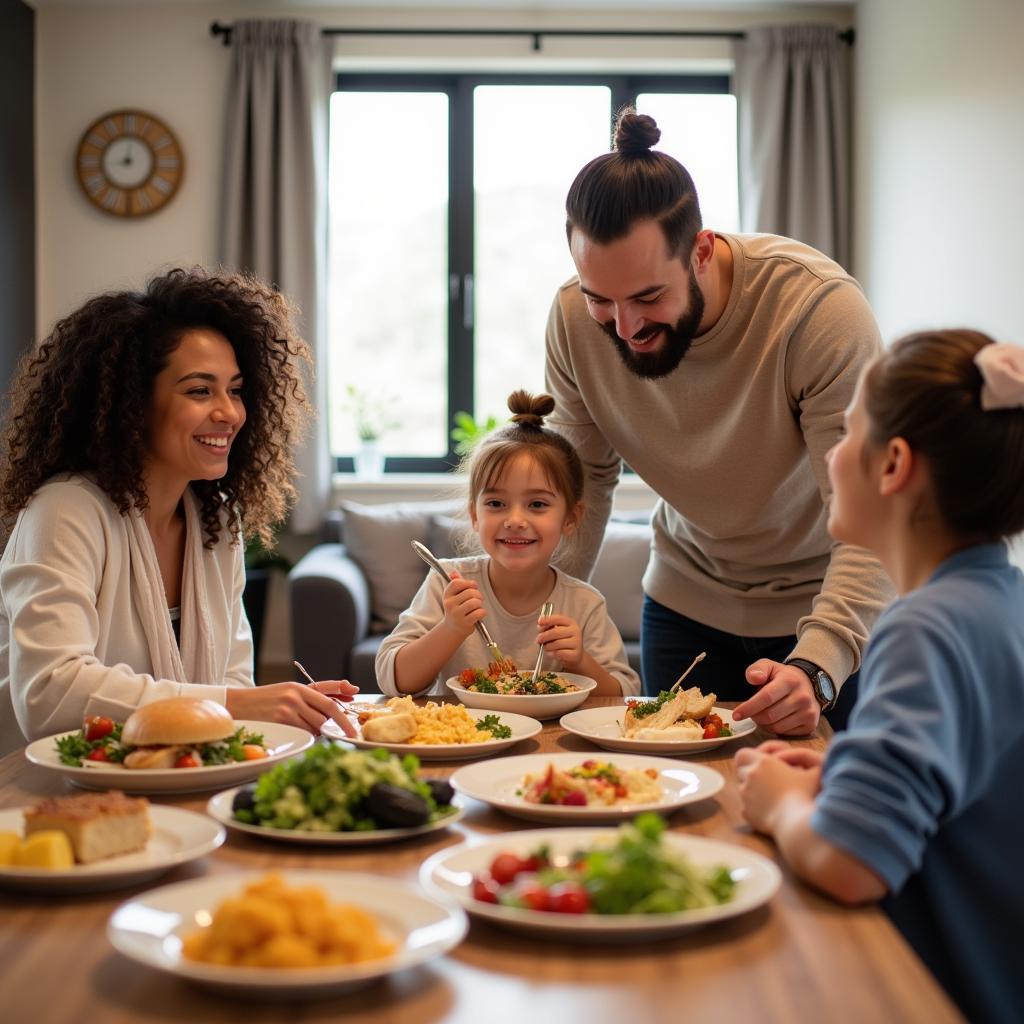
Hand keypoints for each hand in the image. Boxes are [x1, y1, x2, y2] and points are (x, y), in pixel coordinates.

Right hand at [225, 679, 358, 736]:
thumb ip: (316, 694)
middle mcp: (294, 697)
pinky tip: (293, 732)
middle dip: (329, 726)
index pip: (329, 701)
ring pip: (314, 728)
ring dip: (314, 732)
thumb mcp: (289, 692)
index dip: (344, 716)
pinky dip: (303, 737)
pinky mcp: (278, 723)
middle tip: (329, 731)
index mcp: (298, 687)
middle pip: (324, 717)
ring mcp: (286, 711)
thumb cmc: (266, 700)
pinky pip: (301, 735)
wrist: (236, 705)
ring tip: (301, 727)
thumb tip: (349, 691)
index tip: (353, 728)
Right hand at [441, 571, 485, 638]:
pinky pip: (480, 612)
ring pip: (475, 602)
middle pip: (470, 592)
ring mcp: (456, 614)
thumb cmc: (456, 609)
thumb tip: (454, 572)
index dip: (469, 583)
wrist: (452, 629)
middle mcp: (450, 604)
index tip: (473, 587)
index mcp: (447, 595)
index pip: (457, 582)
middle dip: (478, 595)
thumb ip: (455, 583)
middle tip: (478, 599)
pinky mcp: (465, 623)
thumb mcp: (453, 596)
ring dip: (480, 604)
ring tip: (477, 607)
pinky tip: (479, 615)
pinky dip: (483, 612)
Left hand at [536, 613, 584, 671]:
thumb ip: (548, 628)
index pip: (558, 618)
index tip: (539, 622)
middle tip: (538, 640)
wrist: (575, 655)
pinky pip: (559, 653)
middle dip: (544, 636)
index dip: (548, 620)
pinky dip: (552, 654)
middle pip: (556, 632)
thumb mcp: (557, 632)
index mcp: (571, 622)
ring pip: (557, 643)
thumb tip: (540, 626)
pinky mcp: (575, 654)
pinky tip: (552, 653)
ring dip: (548, 646)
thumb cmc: (563, 641)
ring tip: (546, 647)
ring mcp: (577, 643)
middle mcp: (575, 631)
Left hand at [732, 659, 819, 735]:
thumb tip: (754, 678)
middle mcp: (803, 697)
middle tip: (750, 712)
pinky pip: (784, 733)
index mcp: (790, 681)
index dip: (749, 707)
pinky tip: (775, 719)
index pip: (766, 697)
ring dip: (763, 724)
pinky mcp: (811, 725)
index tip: (736, 715)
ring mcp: (808, 713)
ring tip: (762, 714)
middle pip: (769, 715)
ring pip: (776, 727)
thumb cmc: (783, 677)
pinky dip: (774, 729)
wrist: (810, 684)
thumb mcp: (769, 666)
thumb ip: (757, 669)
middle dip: (754, 716)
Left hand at [735, 744, 821, 834]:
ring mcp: (745, 794)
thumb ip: (810, 761)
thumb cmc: (806, 794)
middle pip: (740, 770)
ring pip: (741, 788)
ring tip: (769, 795)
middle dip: (748, 772)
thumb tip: (811, 760)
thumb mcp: (814, 772)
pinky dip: (754, 807)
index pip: (743, 754)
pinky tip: (768, 810)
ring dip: (751, 789)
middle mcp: (750, 776)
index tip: (759, 764)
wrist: (797, 822)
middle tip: (763, 779)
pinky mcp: (746, 811)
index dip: (749, 758)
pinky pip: (746, 806)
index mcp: (763, 762)